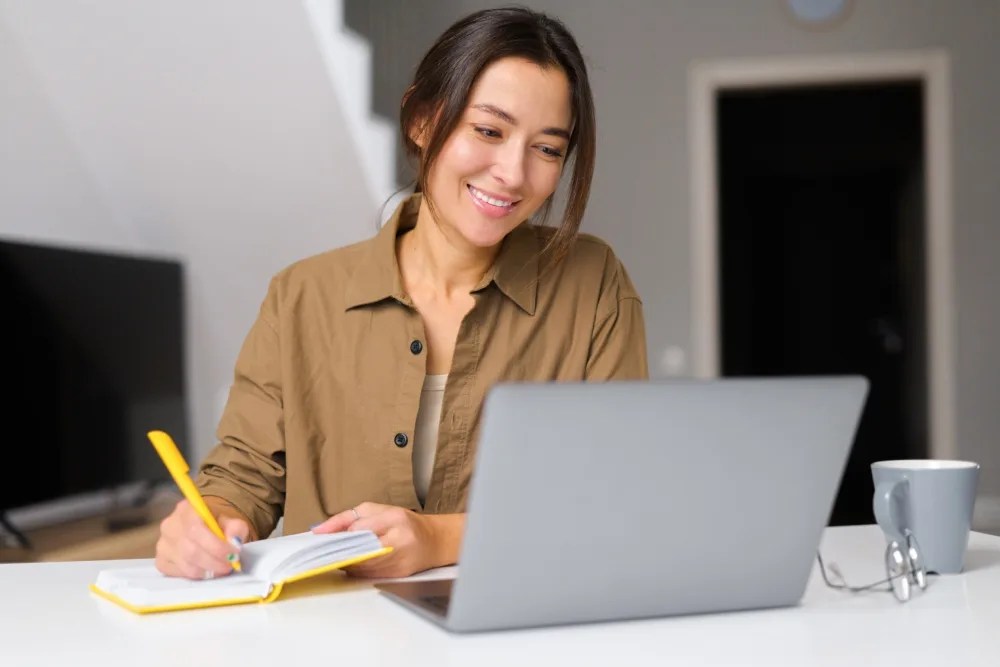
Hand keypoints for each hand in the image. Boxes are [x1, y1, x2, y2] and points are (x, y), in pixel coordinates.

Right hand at [154, 498, 248, 579]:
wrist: (206, 524)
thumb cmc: (218, 522)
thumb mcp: (232, 519)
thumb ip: (236, 528)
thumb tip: (234, 542)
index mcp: (186, 510)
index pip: (196, 530)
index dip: (216, 546)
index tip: (233, 553)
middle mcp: (169, 526)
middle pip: (191, 551)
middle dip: (214, 562)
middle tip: (230, 565)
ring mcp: (163, 544)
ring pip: (185, 565)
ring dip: (207, 570)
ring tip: (222, 568)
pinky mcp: (161, 560)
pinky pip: (177, 573)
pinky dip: (195, 575)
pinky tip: (207, 570)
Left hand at [311, 502, 464, 577]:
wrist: (434, 541)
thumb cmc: (404, 522)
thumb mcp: (378, 510)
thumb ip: (348, 518)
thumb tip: (319, 530)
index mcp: (395, 518)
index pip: (359, 529)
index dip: (339, 535)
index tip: (321, 539)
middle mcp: (399, 540)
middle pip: (359, 550)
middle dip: (339, 552)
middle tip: (324, 552)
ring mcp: (400, 561)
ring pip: (361, 566)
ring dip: (346, 563)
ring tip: (336, 557)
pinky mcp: (398, 576)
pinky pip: (368, 576)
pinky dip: (356, 570)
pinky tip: (351, 564)